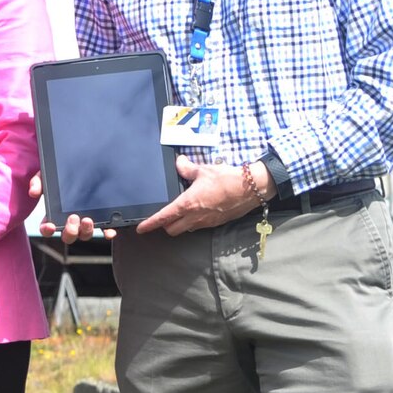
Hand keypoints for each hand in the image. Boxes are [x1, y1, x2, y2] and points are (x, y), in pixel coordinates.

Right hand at [31, 172, 115, 243]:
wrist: (78, 165)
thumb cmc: (58, 175)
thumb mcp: (45, 176)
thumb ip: (38, 182)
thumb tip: (33, 192)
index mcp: (53, 215)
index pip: (47, 228)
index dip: (48, 230)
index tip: (51, 226)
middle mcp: (69, 222)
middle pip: (69, 235)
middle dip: (70, 231)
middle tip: (73, 218)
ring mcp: (84, 221)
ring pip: (85, 234)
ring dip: (86, 231)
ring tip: (87, 220)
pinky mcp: (100, 218)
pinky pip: (104, 229)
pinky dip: (107, 232)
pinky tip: (109, 231)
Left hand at [135, 156, 273, 236]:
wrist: (251, 188)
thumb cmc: (227, 179)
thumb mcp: (204, 170)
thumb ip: (187, 168)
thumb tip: (179, 162)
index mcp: (188, 204)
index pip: (163, 217)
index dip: (150, 224)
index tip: (141, 228)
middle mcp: (195, 217)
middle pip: (172, 230)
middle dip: (165, 226)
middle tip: (163, 218)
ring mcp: (207, 222)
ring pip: (187, 230)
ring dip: (181, 224)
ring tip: (181, 213)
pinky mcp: (217, 223)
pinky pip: (200, 227)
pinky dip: (195, 222)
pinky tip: (199, 211)